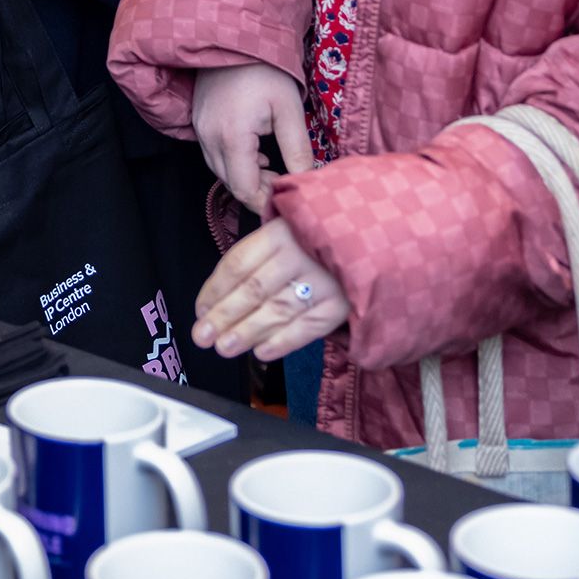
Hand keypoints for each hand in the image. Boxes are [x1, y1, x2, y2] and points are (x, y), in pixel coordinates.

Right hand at [192, 60, 311, 212]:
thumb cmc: (266, 70)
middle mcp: (209, 137)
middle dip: (258, 191)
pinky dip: (234, 163)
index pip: (244, 189)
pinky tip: (256, 154)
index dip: (265, 202)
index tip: (287, 200)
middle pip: (230, 184)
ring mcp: (200, 129)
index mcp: (232, 137)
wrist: (235, 36)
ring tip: (273, 168)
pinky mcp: (198, 121)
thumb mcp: (289, 110)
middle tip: (284, 182)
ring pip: (220, 171)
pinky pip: (214, 154)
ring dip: (246, 177)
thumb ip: (297, 151)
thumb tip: (307, 181)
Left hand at [195, 216, 349, 359]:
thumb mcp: (291, 226)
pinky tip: (261, 352)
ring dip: (247, 332)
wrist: (379, 235)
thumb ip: (261, 251)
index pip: (238, 264)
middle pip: (253, 290)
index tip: (200, 311)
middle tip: (202, 336)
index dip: (215, 290)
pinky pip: (308, 327)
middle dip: (224, 316)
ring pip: (277, 310)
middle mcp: (301, 254)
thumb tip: (220, 293)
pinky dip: (283, 341)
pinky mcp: (343, 303)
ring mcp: (325, 280)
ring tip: (224, 348)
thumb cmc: (322, 234)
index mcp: (281, 230)